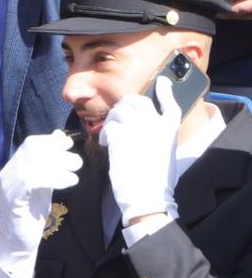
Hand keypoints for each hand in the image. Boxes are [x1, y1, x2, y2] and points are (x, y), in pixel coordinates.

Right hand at [0, 130, 80, 256]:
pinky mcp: (13, 199)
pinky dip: (52, 178)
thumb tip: (60, 137)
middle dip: (58, 152)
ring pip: (31, 163)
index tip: (70, 147)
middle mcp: (9, 172)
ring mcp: (8, 185)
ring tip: (74, 174)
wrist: (19, 241)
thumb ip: (50, 163)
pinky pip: (30, 180)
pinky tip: (67, 183)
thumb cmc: (32, 212)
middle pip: (31, 149)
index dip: (52, 141)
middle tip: (76, 163)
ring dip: (58, 166)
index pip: (31, 143)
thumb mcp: (44, 183)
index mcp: (15, 167)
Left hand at [102, 77, 181, 226]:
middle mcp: (155, 125)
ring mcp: (137, 128)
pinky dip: (107, 134)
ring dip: (113, 118)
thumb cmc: (156, 180)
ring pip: (120, 109)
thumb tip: (143, 124)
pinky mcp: (120, 136)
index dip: (166, 91)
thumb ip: (156, 134)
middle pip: (137, 101)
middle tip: (120, 119)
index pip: (170, 104)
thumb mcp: (164, 152)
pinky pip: (109, 125)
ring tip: (114, 134)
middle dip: (125, 106)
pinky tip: (109, 144)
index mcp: (170, 131)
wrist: (146, 195)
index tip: (162, 82)